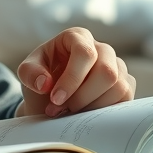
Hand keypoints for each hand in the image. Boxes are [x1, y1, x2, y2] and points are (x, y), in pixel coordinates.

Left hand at [15, 27, 135, 117]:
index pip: (85, 53)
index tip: (55, 99)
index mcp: (77, 37)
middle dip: (82, 96)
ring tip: (70, 114)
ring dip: (92, 106)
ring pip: (118, 87)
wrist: (50, 100)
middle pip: (106, 72)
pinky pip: (125, 98)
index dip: (72, 79)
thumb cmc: (40, 81)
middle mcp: (102, 49)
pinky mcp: (125, 85)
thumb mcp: (27, 73)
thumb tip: (45, 83)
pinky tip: (85, 115)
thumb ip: (30, 73)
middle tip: (61, 110)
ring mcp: (117, 66)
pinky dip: (105, 111)